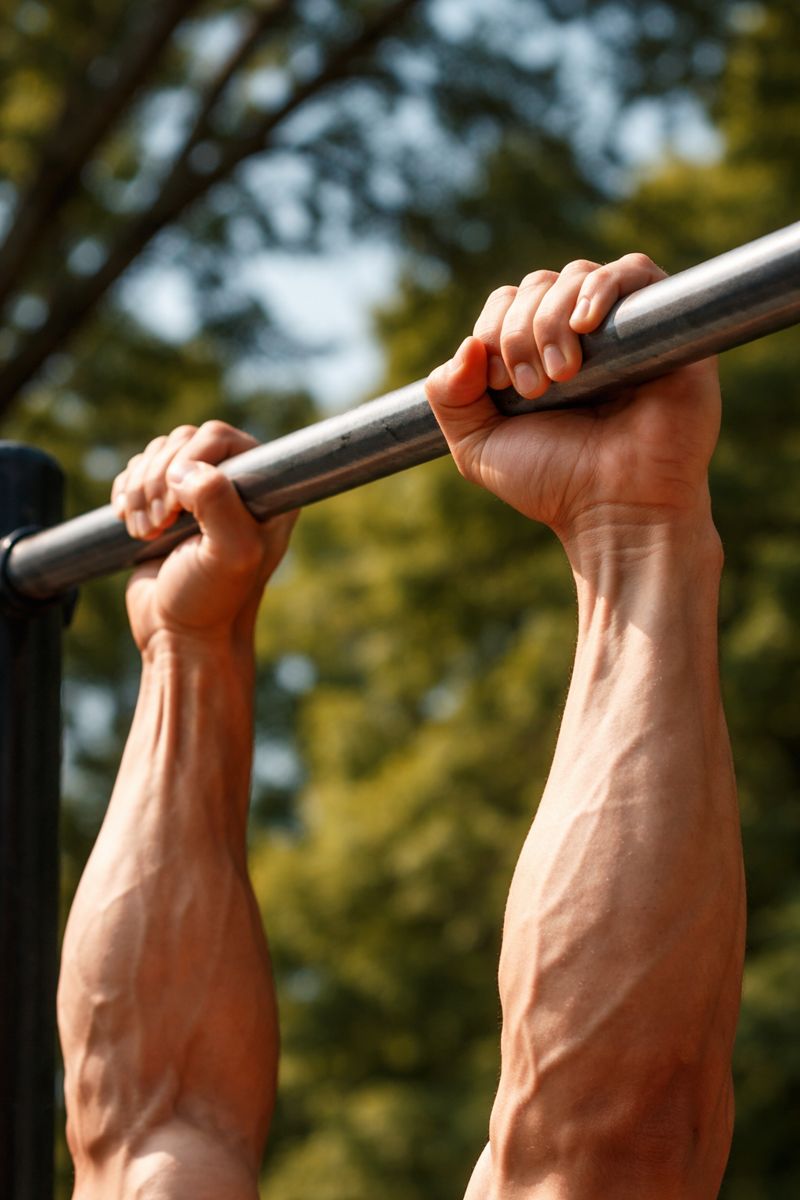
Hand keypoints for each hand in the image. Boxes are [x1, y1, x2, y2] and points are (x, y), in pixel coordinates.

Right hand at [111, 421, 296, 654]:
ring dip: (140, 491)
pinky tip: (132, 525)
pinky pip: (137, 471)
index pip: (222, 437)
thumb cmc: (213, 601)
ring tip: (147, 532)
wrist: (179, 636)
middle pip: (183, 441)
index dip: (191, 460)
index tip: (179, 506)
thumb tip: (184, 470)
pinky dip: (126, 494)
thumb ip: (218, 503)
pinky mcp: (166, 505)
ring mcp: (199, 493)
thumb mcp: (230, 555)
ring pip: (157, 454)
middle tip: (159, 526)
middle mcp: (236, 485)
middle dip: (159, 480)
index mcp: (266, 491)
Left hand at [425, 254, 720, 546]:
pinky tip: (586, 325)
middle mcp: (578, 335)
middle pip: (536, 285)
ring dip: (553, 318)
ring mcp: (622, 329)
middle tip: (534, 388)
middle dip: (521, 331)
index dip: (493, 330)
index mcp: (535, 353)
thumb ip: (448, 397)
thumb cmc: (553, 481)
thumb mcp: (476, 447)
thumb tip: (465, 346)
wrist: (617, 508)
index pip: (505, 303)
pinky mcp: (666, 328)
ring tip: (563, 374)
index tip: (502, 386)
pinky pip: (635, 270)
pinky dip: (603, 287)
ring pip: (577, 276)